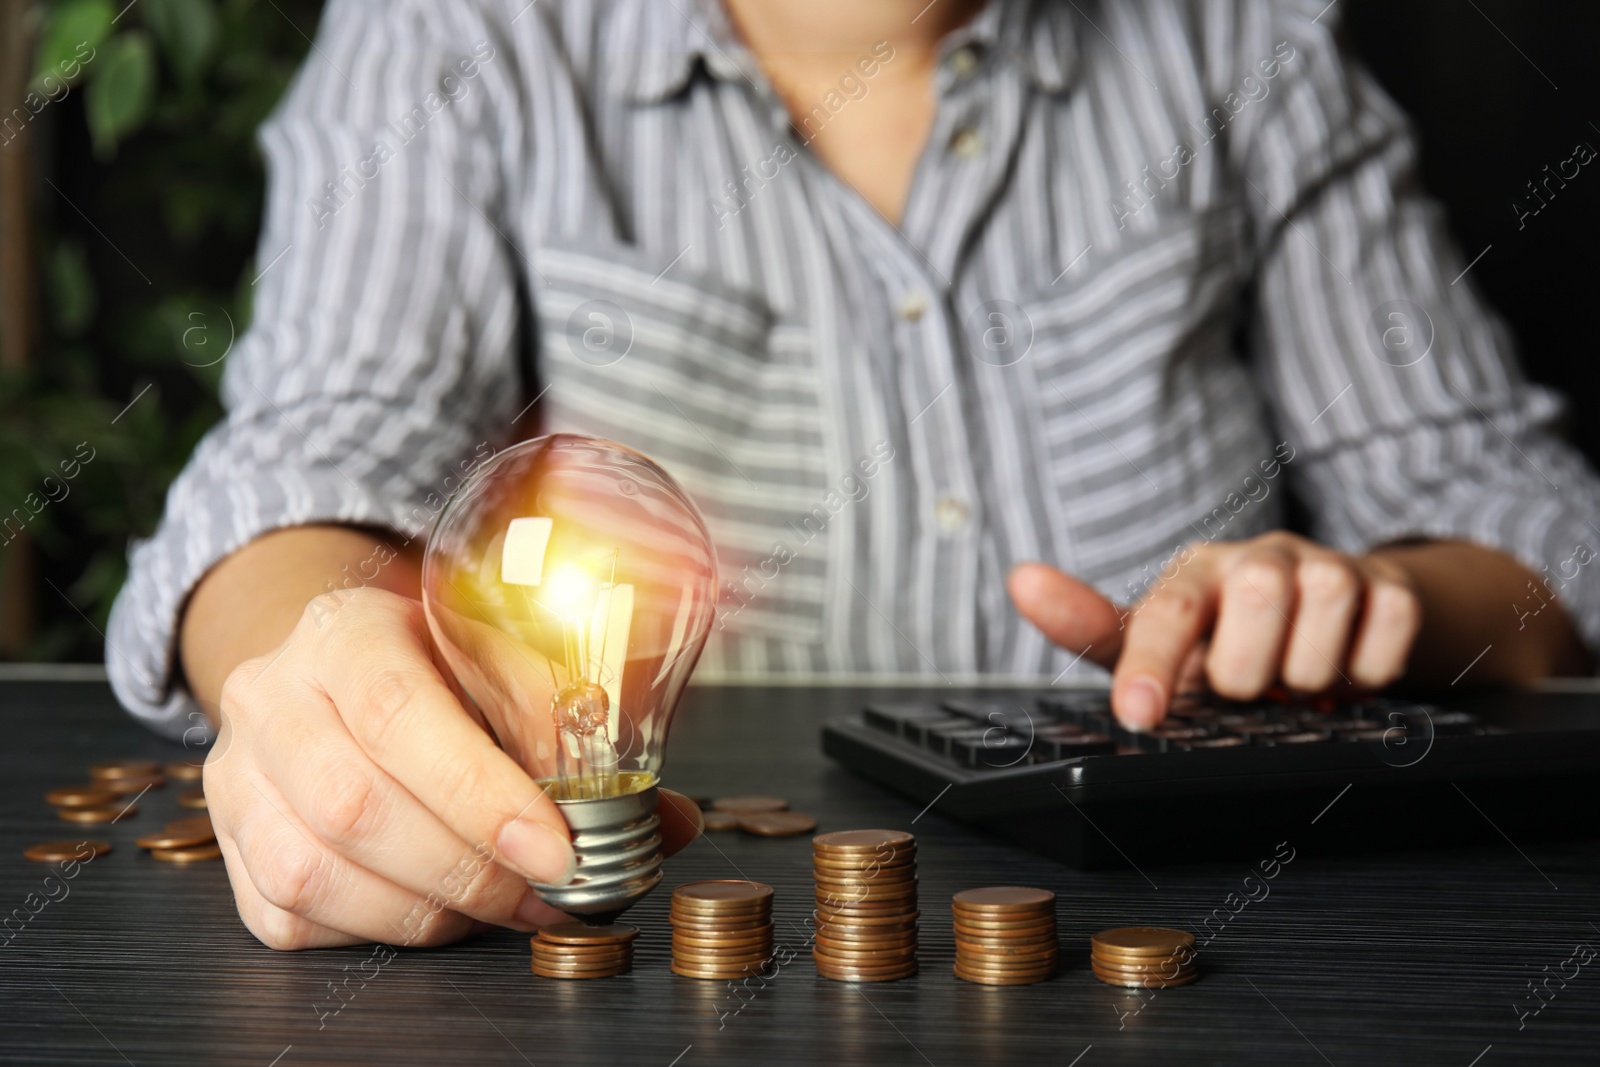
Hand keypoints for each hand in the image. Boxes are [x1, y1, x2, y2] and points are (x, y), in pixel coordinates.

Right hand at [206, 588, 701, 949]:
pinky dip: (377, 928)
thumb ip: (573, 730)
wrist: (330, 662)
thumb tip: (664, 821)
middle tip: (547, 894)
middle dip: (470, 869)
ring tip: (500, 905)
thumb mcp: (498, 658)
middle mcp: (274, 698)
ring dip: (429, 910)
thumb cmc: (430, 661)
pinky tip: (435, 908)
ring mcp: (239, 775)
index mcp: (346, 632)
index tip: (556, 850)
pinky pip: (292, 915)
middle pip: (356, 807)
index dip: (481, 797)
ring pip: (317, 873)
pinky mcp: (231, 842)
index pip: (401, 718)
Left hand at [1008, 531, 1421, 730]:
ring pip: (1326, 605)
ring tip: (1293, 681)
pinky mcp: (1386, 583)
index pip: (1166, 610)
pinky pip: (1388, 622)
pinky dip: (1370, 666)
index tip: (1141, 715)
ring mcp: (1325, 565)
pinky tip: (1345, 672)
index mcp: (1193, 576)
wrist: (1327, 625)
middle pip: (1256, 597)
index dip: (1154, 663)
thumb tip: (1021, 578)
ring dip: (1311, 670)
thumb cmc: (1225, 643)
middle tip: (1248, 688)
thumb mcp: (1156, 644)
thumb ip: (1090, 628)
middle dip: (1251, 667)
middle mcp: (1257, 559)